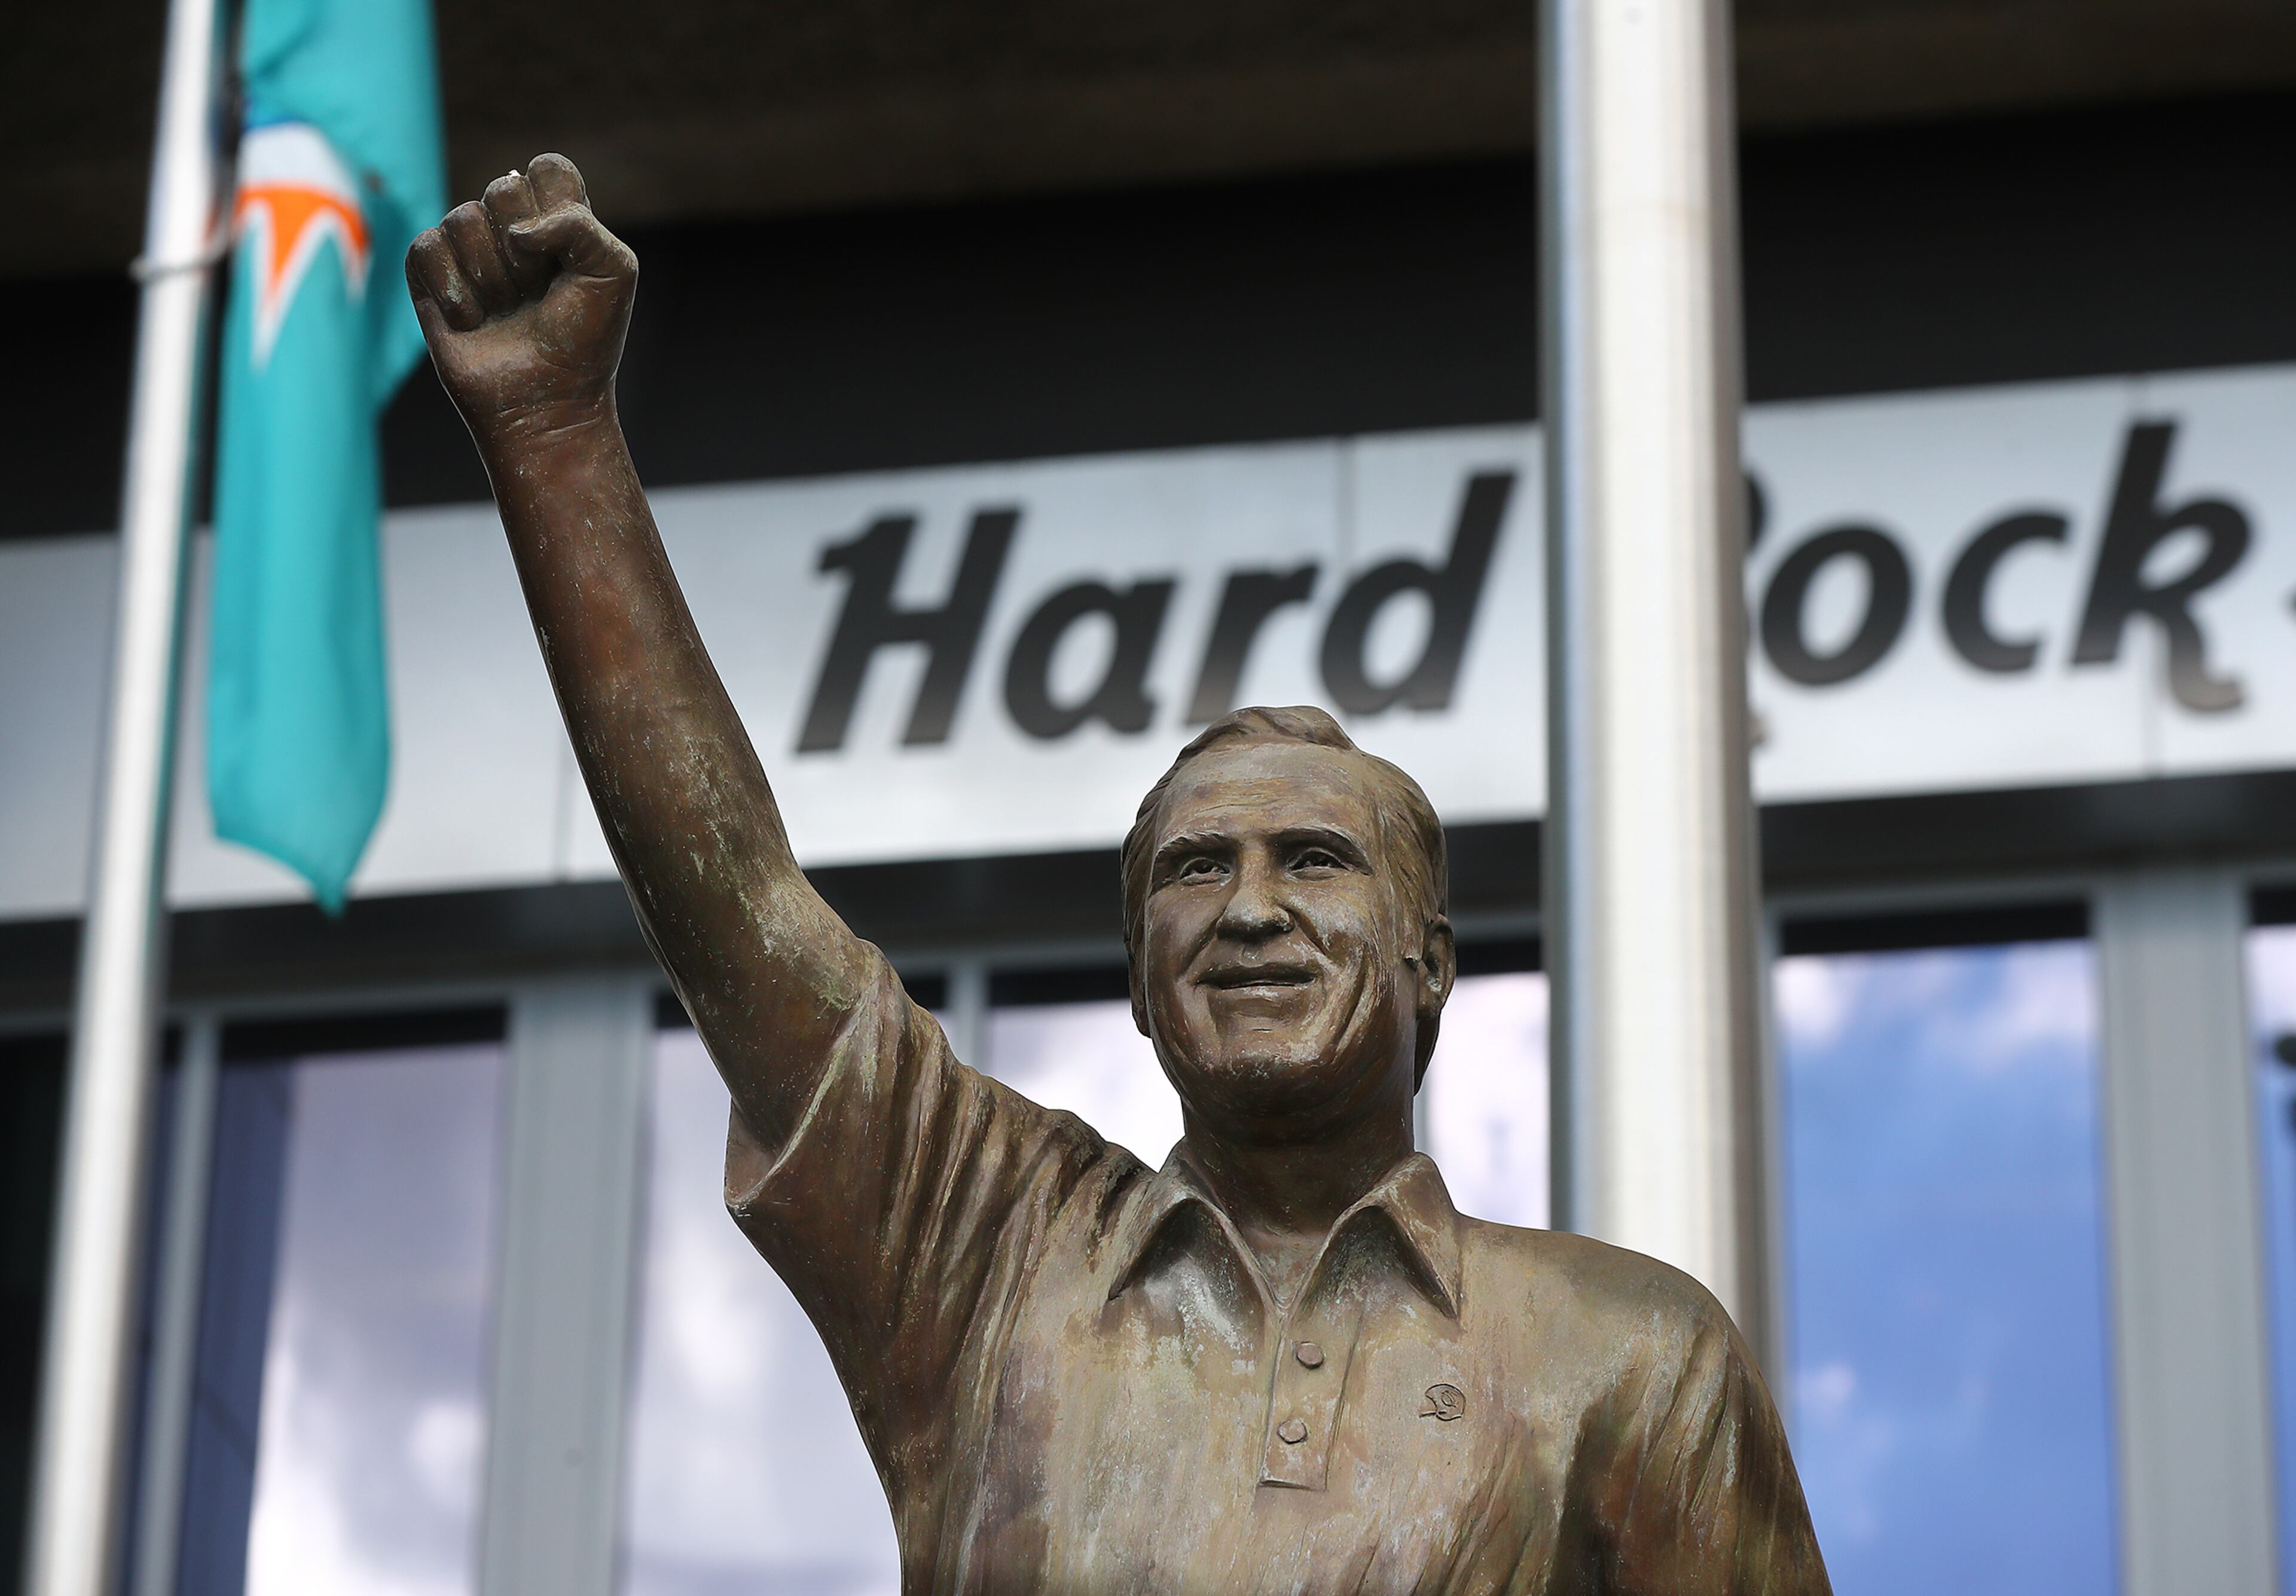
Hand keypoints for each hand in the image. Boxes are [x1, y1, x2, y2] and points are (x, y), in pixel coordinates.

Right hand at [405, 153, 636, 453]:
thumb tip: (514, 231)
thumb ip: (579, 224)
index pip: (547, 168)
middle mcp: (510, 229)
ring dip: (492, 278)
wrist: (548, 402)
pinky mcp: (428, 276)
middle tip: (538, 293)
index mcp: (558, 219)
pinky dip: (451, 289)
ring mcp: (468, 251)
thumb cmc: (585, 341)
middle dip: (527, 252)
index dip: (556, 204)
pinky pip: (426, 248)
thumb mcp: (612, 273)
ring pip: (463, 218)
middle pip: (503, 189)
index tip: (568, 256)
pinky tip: (472, 321)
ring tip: (507, 312)